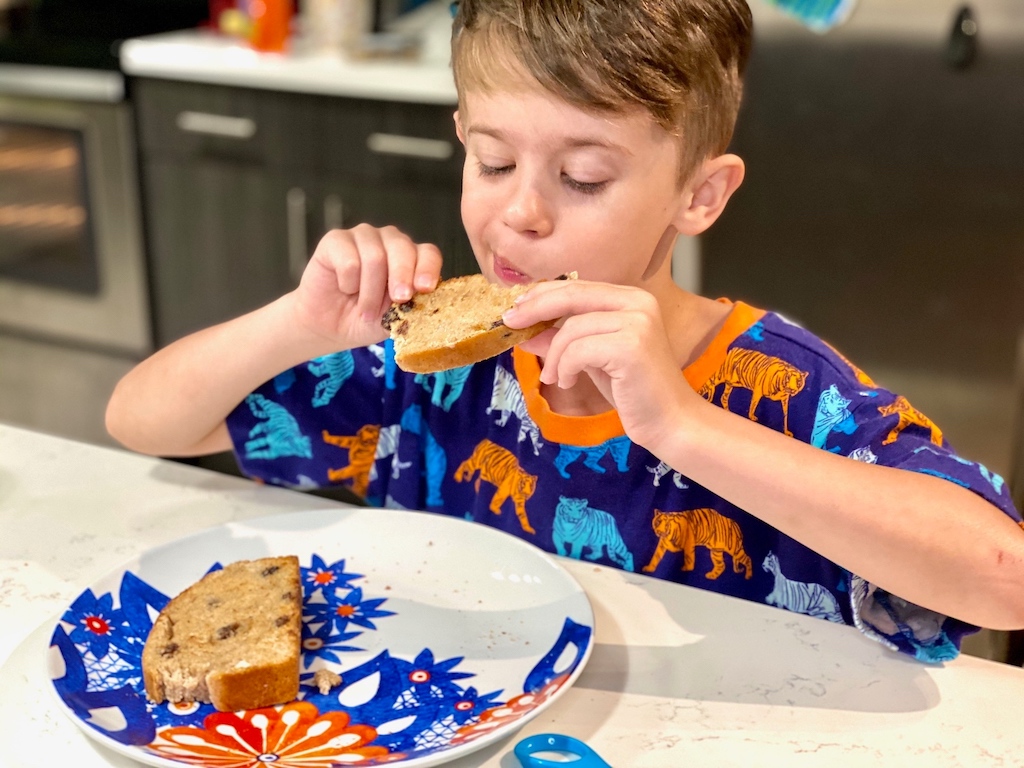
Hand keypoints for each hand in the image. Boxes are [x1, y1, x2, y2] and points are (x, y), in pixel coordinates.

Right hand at [290, 225, 442, 349]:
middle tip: (398, 300)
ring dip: (370, 292)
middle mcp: (389, 241)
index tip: (424, 288)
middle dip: (401, 278)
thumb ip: (412, 306)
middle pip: (402, 248)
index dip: (428, 269)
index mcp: (411, 258)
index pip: (428, 253)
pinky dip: (348, 282)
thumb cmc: (366, 320)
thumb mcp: (395, 319)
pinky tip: (345, 289)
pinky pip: (349, 259)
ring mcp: (363, 237)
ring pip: (375, 257)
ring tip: (366, 311)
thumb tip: (427, 300)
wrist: (329, 327)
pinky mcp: (336, 240)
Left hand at [503, 280, 699, 449]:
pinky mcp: (631, 346)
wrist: (670, 422)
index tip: (516, 308)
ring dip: (554, 356)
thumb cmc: (633, 391)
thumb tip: (528, 330)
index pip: (577, 286)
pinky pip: (578, 350)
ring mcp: (637, 322)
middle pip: (572, 294)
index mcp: (631, 298)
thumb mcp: (591, 359)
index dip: (543, 295)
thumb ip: (565, 340)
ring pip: (571, 328)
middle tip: (511, 325)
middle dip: (535, 309)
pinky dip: (566, 368)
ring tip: (555, 378)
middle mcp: (638, 302)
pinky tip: (570, 384)